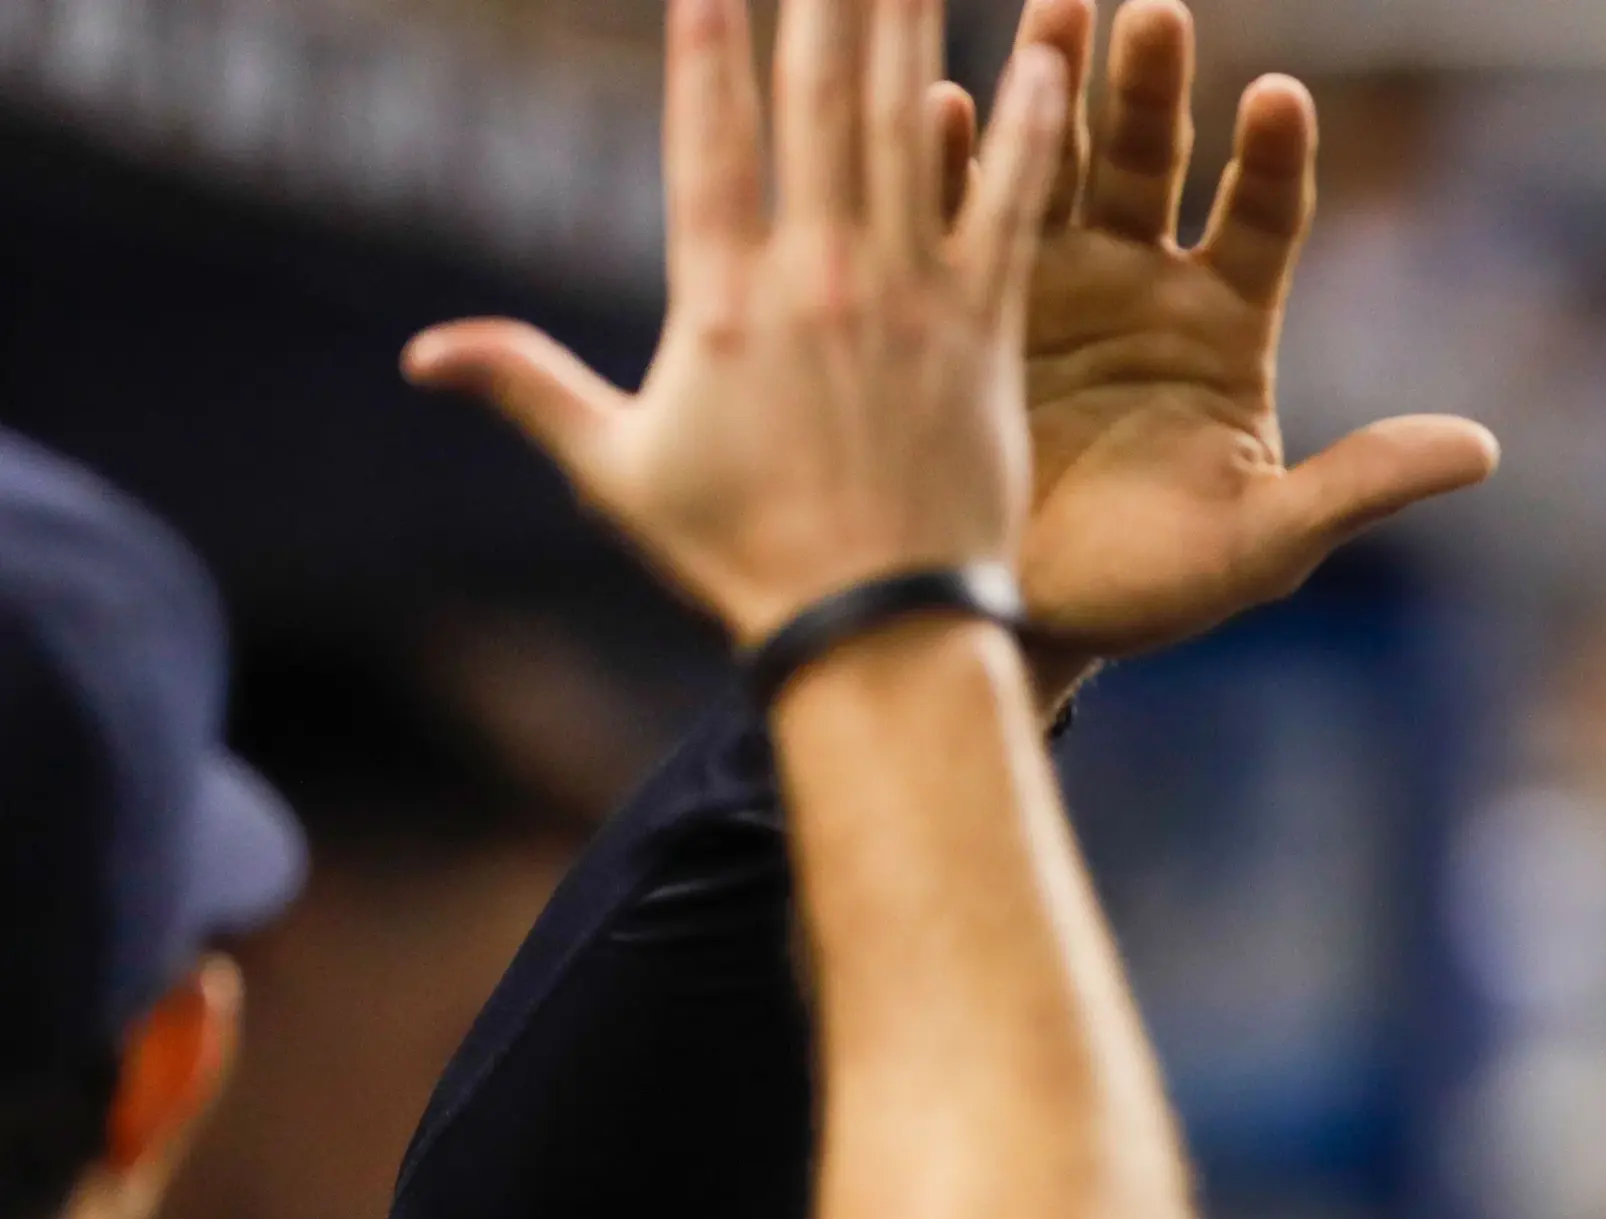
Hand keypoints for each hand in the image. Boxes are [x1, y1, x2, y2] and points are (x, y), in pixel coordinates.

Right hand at [404, 0, 1069, 645]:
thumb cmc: (743, 560)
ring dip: (912, 26)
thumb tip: (421, 353)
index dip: (707, 46)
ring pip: (911, 129)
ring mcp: (908, 299)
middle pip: (818, 102)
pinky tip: (1047, 57)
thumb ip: (531, 389)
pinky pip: (1010, 208)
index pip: (707, 140)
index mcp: (722, 303)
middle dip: (824, 1)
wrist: (877, 631)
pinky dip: (1025, 132)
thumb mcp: (620, 471)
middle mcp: (818, 280)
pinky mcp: (984, 331)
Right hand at [984, 0, 1499, 698]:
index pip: (1263, 217)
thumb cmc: (1159, 589)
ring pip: (1056, 158)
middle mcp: (1141, 279)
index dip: (1272, 159)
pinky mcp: (966, 298)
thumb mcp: (1267, 542)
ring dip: (1050, 83)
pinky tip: (944, 105)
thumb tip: (1483, 451)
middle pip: (1155, 159)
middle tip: (1153, 7)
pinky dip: (953, 160)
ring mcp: (1050, 279)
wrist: (1030, 622)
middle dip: (1153, 85)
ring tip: (1054, 8)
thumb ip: (1363, 484)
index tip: (1281, 95)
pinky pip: (962, 214)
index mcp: (1226, 324)